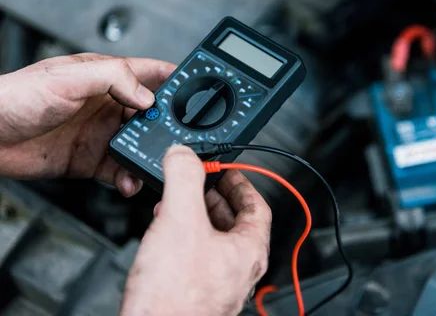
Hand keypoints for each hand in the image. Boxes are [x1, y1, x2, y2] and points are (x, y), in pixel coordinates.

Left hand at [0, 53, 175, 195]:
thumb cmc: (15, 97)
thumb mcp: (67, 78)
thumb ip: (113, 78)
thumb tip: (148, 96)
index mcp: (106, 77)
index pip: (151, 73)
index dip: (175, 78)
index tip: (197, 87)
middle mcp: (108, 105)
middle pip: (152, 114)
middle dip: (168, 126)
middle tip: (177, 138)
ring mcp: (101, 134)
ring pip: (140, 145)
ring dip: (150, 155)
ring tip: (153, 163)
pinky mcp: (90, 160)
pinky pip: (120, 170)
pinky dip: (129, 177)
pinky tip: (128, 181)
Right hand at [122, 145, 271, 315]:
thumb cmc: (174, 296)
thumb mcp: (180, 221)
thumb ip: (184, 180)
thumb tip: (183, 155)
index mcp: (249, 251)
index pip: (258, 207)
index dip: (242, 183)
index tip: (228, 170)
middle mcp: (239, 270)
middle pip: (235, 222)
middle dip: (214, 198)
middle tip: (198, 183)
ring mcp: (219, 284)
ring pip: (214, 240)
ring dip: (196, 217)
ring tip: (175, 204)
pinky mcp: (196, 293)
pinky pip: (197, 257)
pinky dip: (184, 238)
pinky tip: (163, 235)